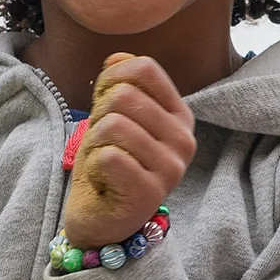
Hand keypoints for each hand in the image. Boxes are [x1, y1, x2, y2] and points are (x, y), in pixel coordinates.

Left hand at [61, 53, 195, 247]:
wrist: (101, 222)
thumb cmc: (108, 167)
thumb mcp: (110, 118)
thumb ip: (117, 85)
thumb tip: (118, 58)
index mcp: (180, 116)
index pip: (144, 68)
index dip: (111, 80)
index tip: (105, 108)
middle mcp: (184, 140)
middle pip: (123, 96)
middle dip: (98, 117)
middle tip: (103, 144)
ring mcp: (171, 168)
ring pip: (113, 126)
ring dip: (94, 144)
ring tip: (105, 163)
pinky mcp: (150, 192)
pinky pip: (108, 157)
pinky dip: (95, 166)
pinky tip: (105, 182)